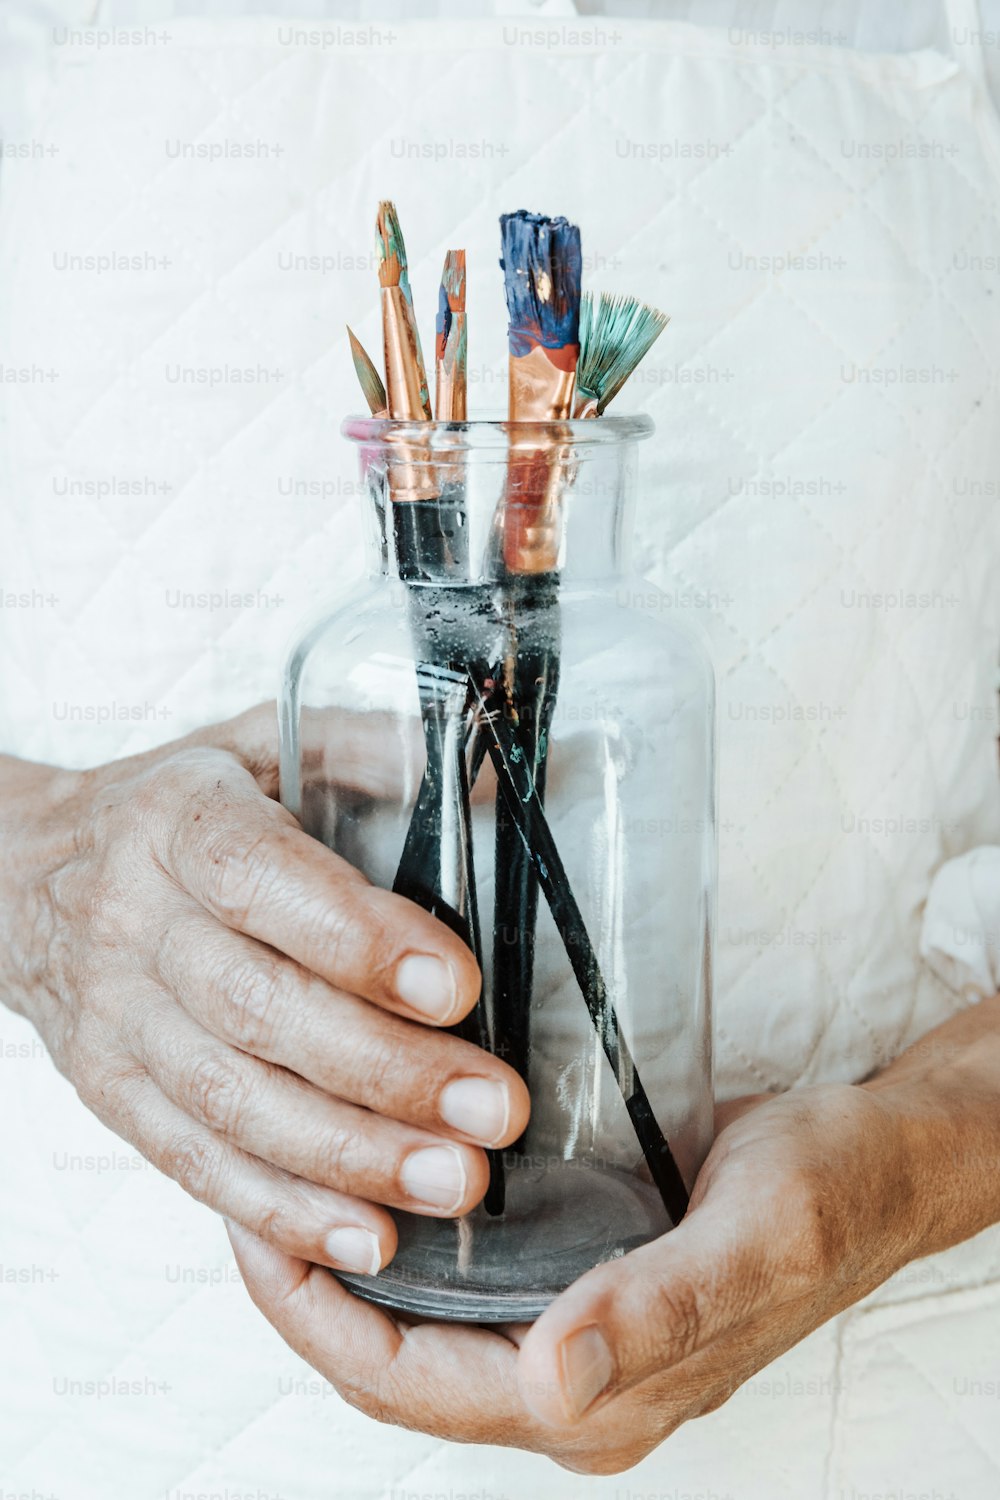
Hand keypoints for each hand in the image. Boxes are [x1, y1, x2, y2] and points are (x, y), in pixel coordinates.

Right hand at [0, 706, 528, 1277]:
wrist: (20, 874)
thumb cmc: (173, 811)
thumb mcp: (258, 743)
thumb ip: (369, 747)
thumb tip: (487, 775)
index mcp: (179, 822)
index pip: (263, 884)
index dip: (360, 940)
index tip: (459, 986)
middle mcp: (134, 923)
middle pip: (257, 1010)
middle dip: (386, 1071)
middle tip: (492, 1109)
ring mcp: (116, 1020)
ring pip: (230, 1103)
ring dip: (350, 1155)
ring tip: (453, 1182)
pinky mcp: (111, 1094)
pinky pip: (194, 1164)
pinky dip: (280, 1211)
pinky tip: (365, 1236)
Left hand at [227, 1079, 933, 1472]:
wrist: (881, 1162)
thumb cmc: (830, 1194)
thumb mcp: (756, 1239)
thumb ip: (659, 1313)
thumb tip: (551, 1384)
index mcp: (600, 1402)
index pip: (413, 1386)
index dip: (319, 1319)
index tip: (255, 1233)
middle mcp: (572, 1385)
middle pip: (395, 1364)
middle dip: (307, 1291)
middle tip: (246, 1191)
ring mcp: (573, 1338)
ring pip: (417, 1327)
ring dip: (344, 1267)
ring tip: (285, 1181)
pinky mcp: (579, 1286)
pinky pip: (458, 1288)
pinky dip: (399, 1243)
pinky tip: (372, 1177)